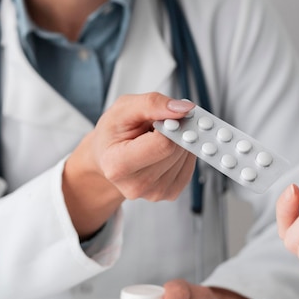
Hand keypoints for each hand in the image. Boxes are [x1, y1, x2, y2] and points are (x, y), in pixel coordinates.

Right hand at [63, 93, 196, 237]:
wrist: (108, 158)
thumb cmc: (113, 133)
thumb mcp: (124, 109)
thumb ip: (152, 104)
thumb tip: (184, 108)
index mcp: (117, 164)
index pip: (163, 144)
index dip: (171, 124)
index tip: (167, 116)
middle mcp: (136, 185)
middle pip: (176, 151)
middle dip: (176, 131)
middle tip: (164, 124)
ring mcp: (154, 193)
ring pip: (186, 158)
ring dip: (180, 141)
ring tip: (159, 138)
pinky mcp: (170, 194)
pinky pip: (190, 167)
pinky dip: (184, 154)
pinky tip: (167, 149)